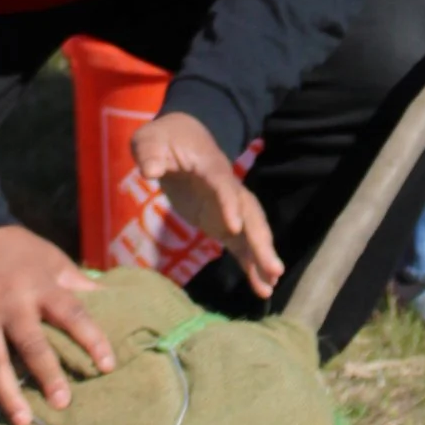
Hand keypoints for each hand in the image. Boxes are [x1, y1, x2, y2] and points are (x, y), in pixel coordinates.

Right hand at [0, 223, 112, 424]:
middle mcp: (9, 304)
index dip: (92, 339)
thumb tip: (116, 301)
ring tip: (23, 421)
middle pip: (29, 343)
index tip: (108, 365)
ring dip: (6, 393)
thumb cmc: (19, 251)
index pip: (72, 314)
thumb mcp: (53, 260)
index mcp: (39, 286)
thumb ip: (79, 284)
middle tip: (62, 403)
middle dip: (46, 374)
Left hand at [131, 109, 281, 299]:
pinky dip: (250, 263)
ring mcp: (228, 207)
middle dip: (261, 240)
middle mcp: (227, 189)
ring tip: (270, 286)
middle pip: (250, 213)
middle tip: (274, 269)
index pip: (223, 187)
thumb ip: (150, 154)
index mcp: (210, 168)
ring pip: (251, 231)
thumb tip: (150, 171)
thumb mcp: (150, 141)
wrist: (181, 138)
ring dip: (261, 256)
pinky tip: (261, 286)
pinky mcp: (221, 222)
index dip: (230, 205)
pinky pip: (240, 244)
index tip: (234, 227)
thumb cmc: (165, 139)